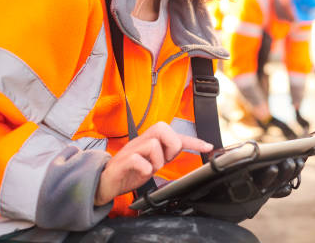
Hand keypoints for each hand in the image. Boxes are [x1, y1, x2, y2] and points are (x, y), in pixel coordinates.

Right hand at [94, 122, 212, 205]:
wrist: (106, 183)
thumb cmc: (131, 171)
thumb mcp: (153, 162)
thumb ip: (166, 154)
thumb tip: (183, 148)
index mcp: (150, 140)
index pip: (174, 135)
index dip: (193, 140)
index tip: (208, 146)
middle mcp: (141, 140)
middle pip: (163, 129)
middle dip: (170, 146)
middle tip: (164, 160)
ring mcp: (131, 149)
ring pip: (153, 145)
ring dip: (156, 161)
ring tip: (150, 169)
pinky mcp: (122, 161)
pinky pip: (139, 159)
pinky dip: (144, 169)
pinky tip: (141, 173)